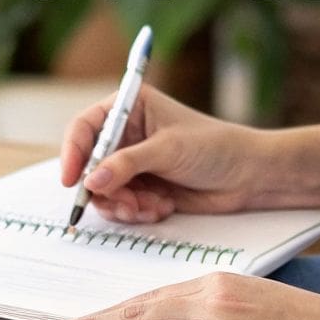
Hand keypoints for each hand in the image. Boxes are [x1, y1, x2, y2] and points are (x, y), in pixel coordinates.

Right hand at [59, 84, 267, 223]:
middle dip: (105, 189)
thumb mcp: (167, 150)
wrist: (248, 175)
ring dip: (123, 204)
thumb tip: (90, 181)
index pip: (86, 128)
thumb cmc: (214, 147)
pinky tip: (162, 206)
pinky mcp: (143, 187)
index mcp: (130, 108)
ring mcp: (133, 163)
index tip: (71, 180)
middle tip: (125, 203)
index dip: (73, 153)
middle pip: (90, 165)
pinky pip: (122, 205)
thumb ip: (126, 165)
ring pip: (104, 191)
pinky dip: (137, 211)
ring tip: (150, 205)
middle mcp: (127, 134)